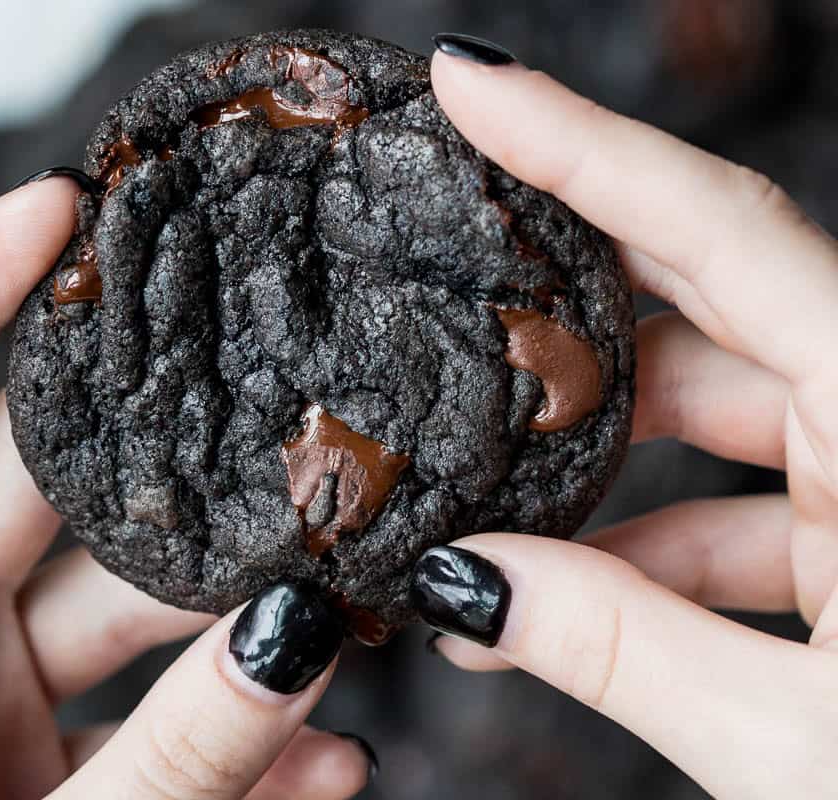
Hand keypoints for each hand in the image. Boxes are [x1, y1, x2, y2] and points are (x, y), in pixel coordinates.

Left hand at [0, 177, 373, 798]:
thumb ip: (175, 759)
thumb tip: (299, 635)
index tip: (56, 211)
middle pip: (29, 495)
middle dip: (155, 459)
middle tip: (263, 407)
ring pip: (119, 608)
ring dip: (226, 616)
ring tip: (331, 602)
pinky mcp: (45, 768)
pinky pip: (153, 716)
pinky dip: (237, 735)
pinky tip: (324, 758)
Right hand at [411, 36, 837, 798]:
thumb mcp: (802, 746)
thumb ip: (621, 652)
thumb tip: (463, 585)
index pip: (722, 232)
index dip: (580, 144)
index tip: (469, 82)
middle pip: (705, 302)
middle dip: (560, 303)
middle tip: (440, 267)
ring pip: (709, 423)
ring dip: (587, 472)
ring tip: (473, 524)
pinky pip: (734, 511)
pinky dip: (642, 550)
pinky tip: (550, 604)